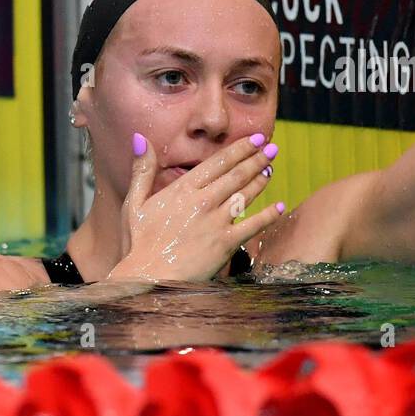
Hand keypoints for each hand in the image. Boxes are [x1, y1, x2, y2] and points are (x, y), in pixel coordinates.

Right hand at [106, 132, 284, 283]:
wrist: (147, 277)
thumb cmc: (138, 243)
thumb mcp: (134, 203)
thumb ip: (142, 170)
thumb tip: (139, 138)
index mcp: (183, 190)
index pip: (218, 162)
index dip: (240, 148)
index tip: (255, 138)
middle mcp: (203, 201)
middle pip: (236, 175)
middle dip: (257, 159)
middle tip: (272, 148)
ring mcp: (216, 222)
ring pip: (246, 195)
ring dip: (261, 180)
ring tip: (271, 169)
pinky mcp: (226, 243)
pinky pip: (253, 225)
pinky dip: (269, 215)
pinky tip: (280, 206)